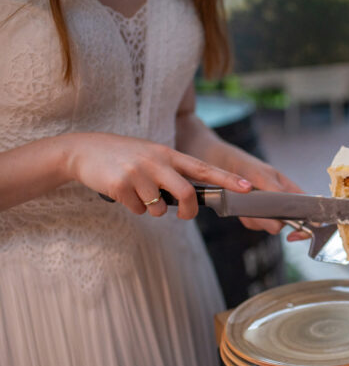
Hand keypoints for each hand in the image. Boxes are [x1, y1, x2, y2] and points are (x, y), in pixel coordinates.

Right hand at [65, 132, 252, 219]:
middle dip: (189, 212)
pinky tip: (122, 193)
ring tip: (139, 194)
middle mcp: (157, 161)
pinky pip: (138, 211)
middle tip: (183, 215)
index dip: (227, 180)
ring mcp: (138, 173)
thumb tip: (194, 200)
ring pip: (161, 208)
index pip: (204, 169)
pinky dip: (133, 208)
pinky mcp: (120, 185)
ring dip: (153, 210)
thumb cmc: (125, 156)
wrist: (84, 150)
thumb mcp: (153, 156)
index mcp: (169, 154)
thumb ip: (174, 172)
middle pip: (188, 194)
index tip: (247, 188)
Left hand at [207, 141, 307, 239]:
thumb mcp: (261, 174)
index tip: (295, 235)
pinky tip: (238, 204)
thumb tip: (285, 209)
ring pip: (267, 226)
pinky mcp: (253, 216)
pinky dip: (244, 217)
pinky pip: (253, 225)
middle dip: (269, 219)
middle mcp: (282, 203)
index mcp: (291, 190)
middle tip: (255, 207)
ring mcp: (267, 211)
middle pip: (285, 223)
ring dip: (254, 217)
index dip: (306, 226)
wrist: (217, 163)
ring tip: (244, 199)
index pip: (308, 211)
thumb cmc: (244, 164)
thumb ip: (274, 192)